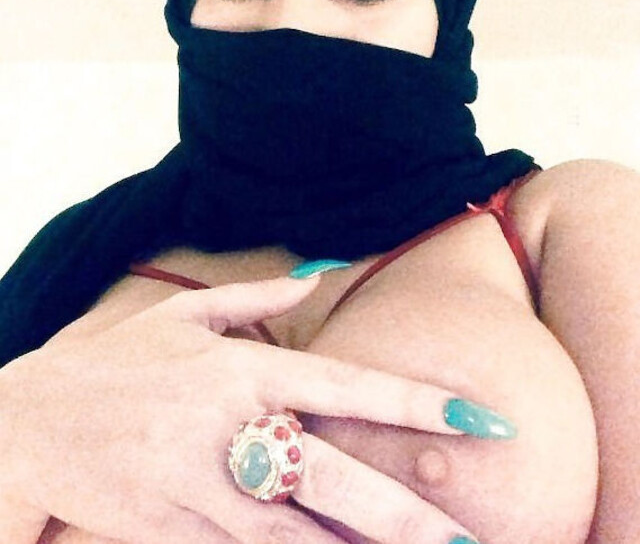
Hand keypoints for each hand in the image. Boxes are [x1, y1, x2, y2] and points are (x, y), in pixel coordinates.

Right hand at [2, 276, 492, 543]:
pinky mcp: (175, 531)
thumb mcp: (180, 315)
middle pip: (334, 480)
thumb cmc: (115, 361)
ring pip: (299, 534)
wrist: (30, 422)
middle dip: (407, 512)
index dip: (416, 403)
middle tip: (469, 535)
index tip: (477, 416)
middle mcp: (231, 430)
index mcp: (242, 370)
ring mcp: (202, 489)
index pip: (347, 388)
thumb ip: (255, 298)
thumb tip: (317, 273)